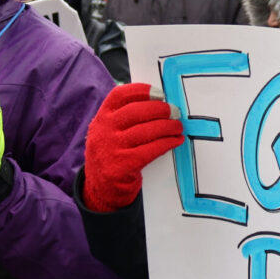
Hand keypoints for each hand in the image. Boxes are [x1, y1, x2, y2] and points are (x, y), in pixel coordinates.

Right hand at [83, 83, 183, 212]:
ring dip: (167, 127)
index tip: (159, 94)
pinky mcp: (123, 165)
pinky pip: (151, 149)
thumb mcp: (108, 131)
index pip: (119, 95)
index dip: (141, 91)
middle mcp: (104, 130)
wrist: (101, 187)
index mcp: (101, 117)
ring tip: (178, 126)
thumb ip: (124, 116)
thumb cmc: (112, 153)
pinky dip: (167, 143)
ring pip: (146, 131)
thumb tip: (158, 102)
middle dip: (160, 110)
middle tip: (175, 112)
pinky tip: (175, 140)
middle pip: (136, 111)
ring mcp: (112, 148)